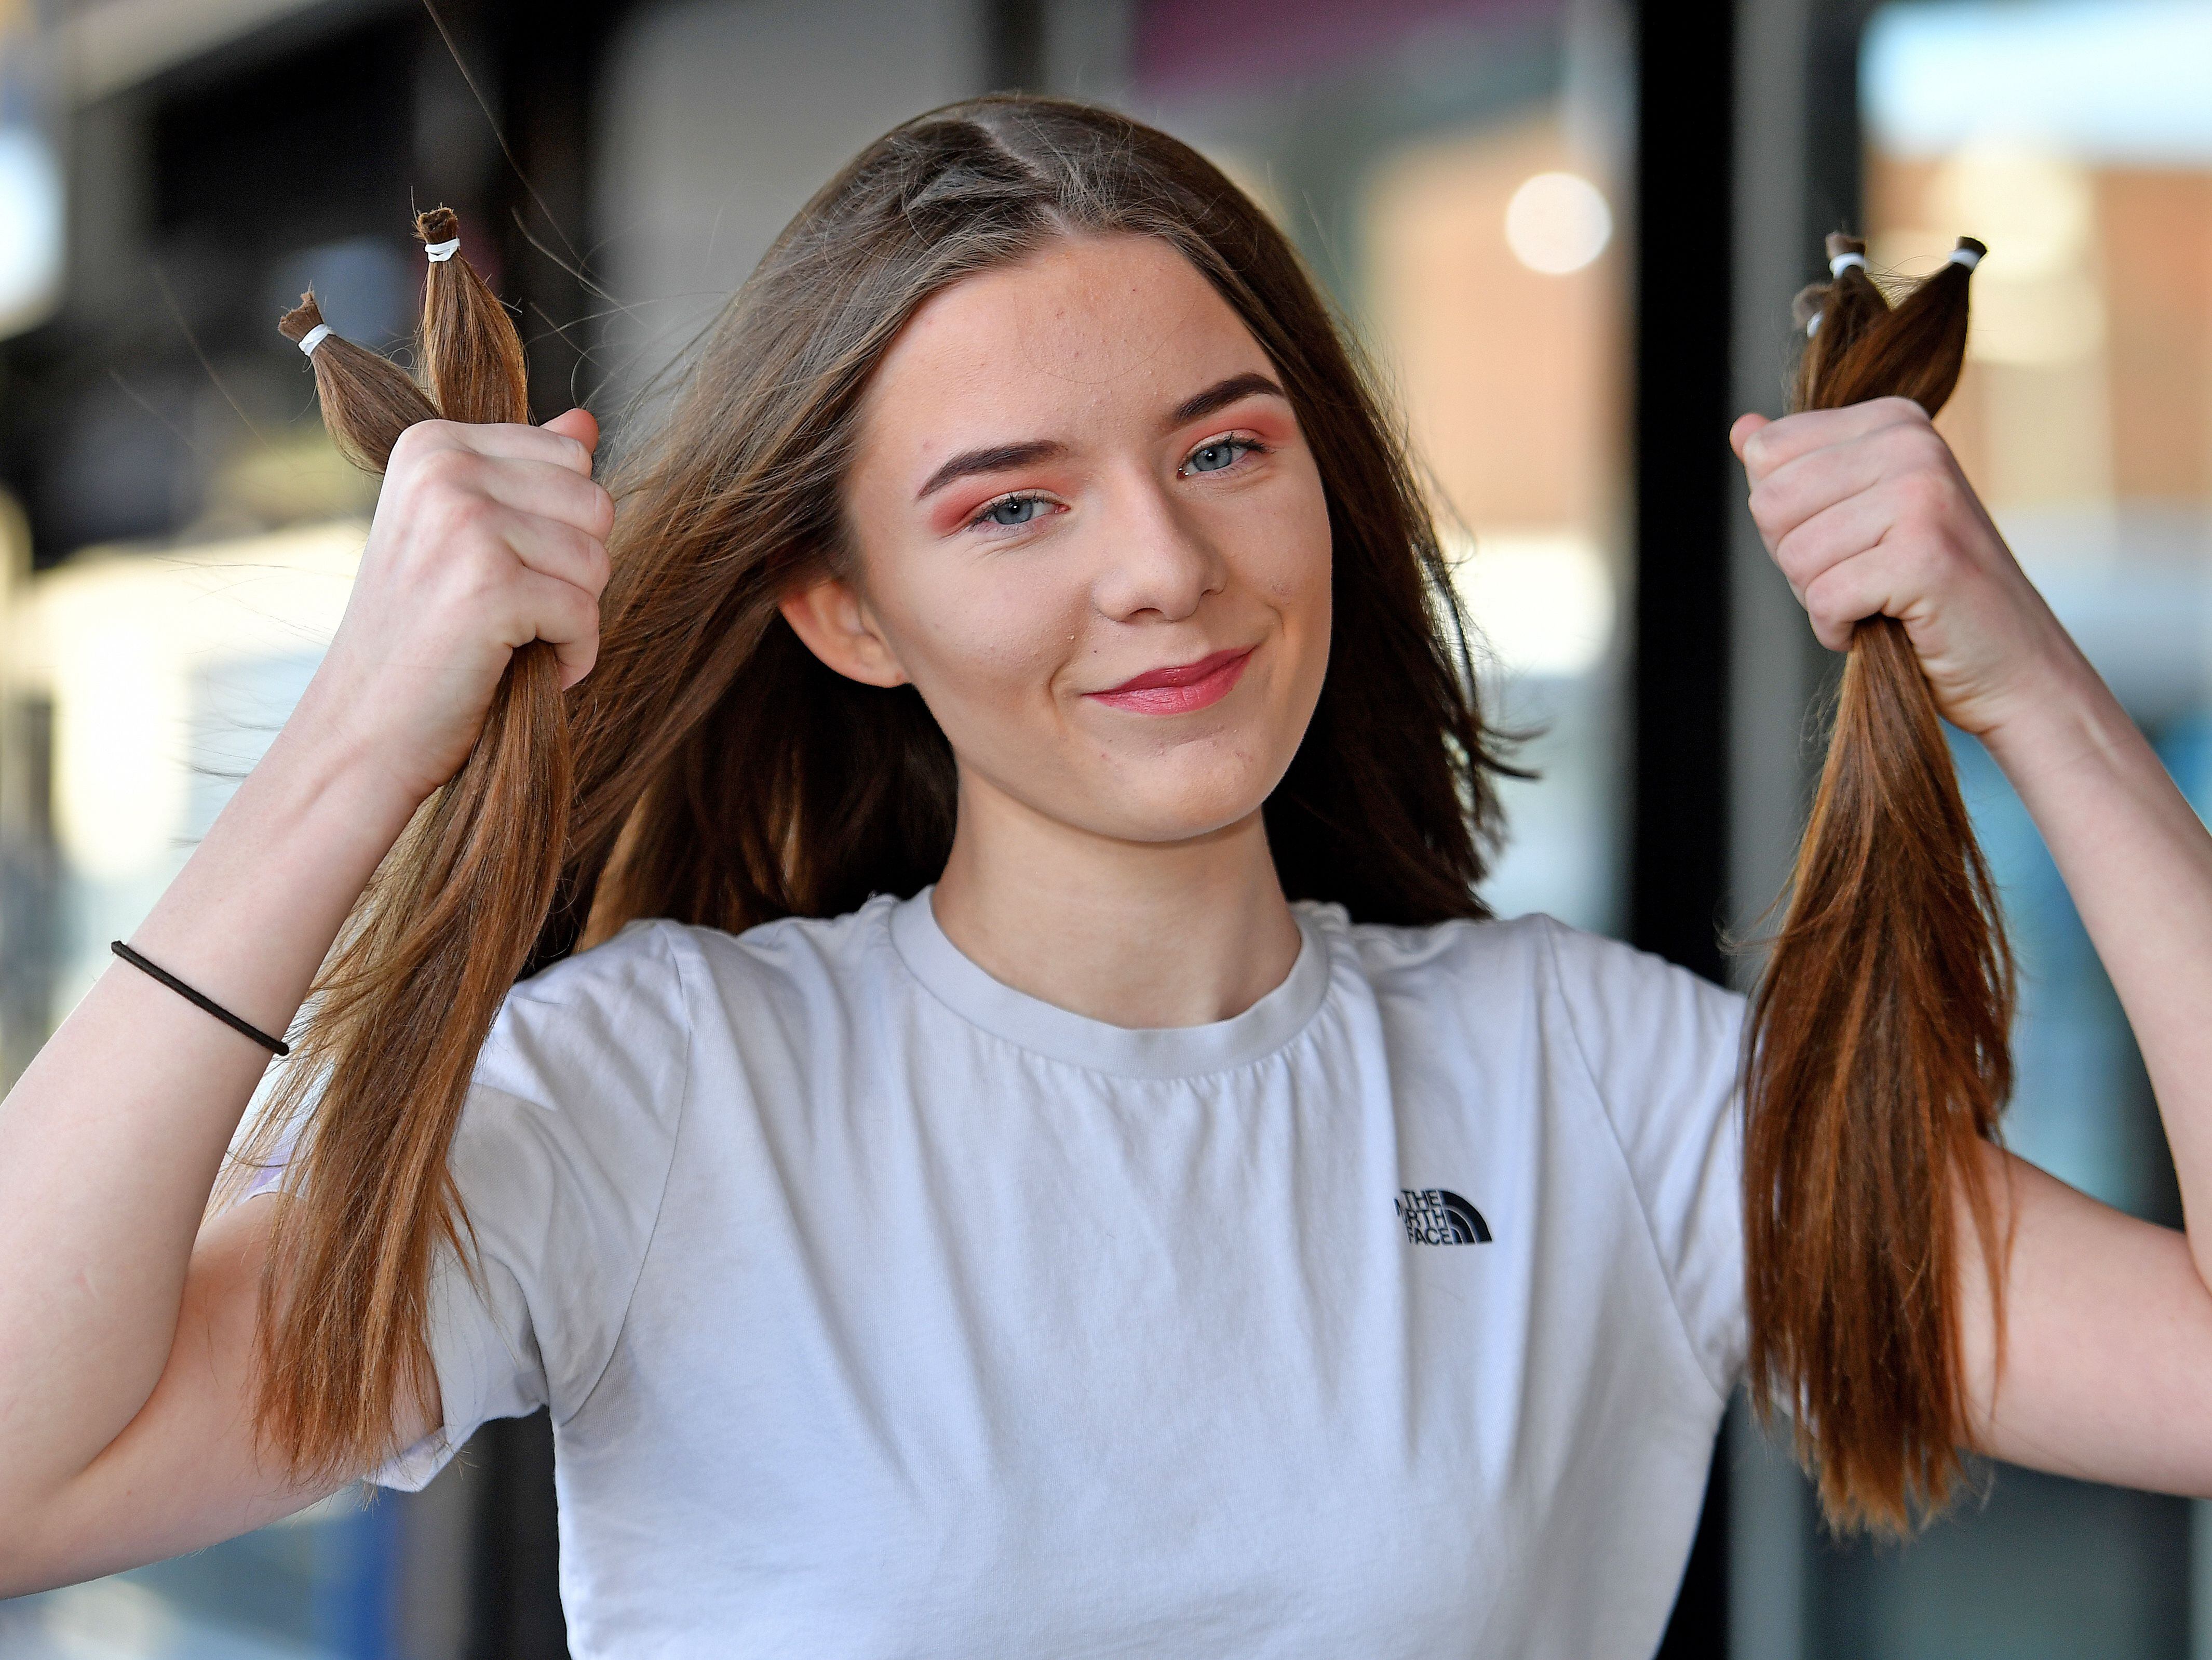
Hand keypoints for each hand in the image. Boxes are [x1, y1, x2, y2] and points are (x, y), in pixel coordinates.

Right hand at [291, 408, 612, 808]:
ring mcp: (463, 523)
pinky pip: (586, 613)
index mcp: (434, 444)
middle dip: (573, 571)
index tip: (498, 572)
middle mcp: (443, 469)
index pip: (571, 460)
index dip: (558, 531)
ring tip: (509, 639)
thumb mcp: (467, 537)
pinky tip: (517, 667)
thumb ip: (526, 473)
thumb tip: (586, 421)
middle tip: (509, 612)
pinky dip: (571, 655)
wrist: (364, 729)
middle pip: (594, 505)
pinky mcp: (489, 585)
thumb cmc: (425, 639)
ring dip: (572, 616)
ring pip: (598, 560)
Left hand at [1731, 397, 2078, 738]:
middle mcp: (1912, 444)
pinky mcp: (1924, 555)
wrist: (2014, 665)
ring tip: (1879, 601)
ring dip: (1820, 598)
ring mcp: (1922, 495)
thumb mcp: (1857, 517)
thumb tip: (1743, 428)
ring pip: (1794, 555)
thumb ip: (1798, 470)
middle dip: (1796, 559)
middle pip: (1770, 503)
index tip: (1846, 538)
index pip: (1767, 452)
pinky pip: (1823, 598)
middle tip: (1859, 579)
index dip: (1785, 517)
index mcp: (1894, 421)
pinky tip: (1885, 626)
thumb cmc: (1925, 596)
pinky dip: (1838, 630)